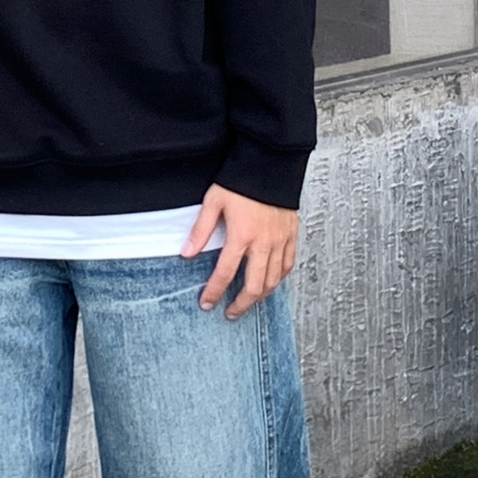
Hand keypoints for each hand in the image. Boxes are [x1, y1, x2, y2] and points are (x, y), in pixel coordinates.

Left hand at [182, 184, 298, 318]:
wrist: (271, 164)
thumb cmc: (242, 180)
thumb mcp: (214, 202)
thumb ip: (200, 230)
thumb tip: (185, 253)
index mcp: (242, 235)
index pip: (225, 273)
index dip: (214, 292)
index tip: (207, 304)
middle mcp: (264, 242)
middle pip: (253, 285)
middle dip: (240, 304)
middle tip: (230, 313)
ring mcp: (280, 241)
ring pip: (273, 280)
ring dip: (259, 296)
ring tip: (248, 303)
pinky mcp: (291, 235)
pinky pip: (288, 265)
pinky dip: (279, 279)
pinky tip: (271, 284)